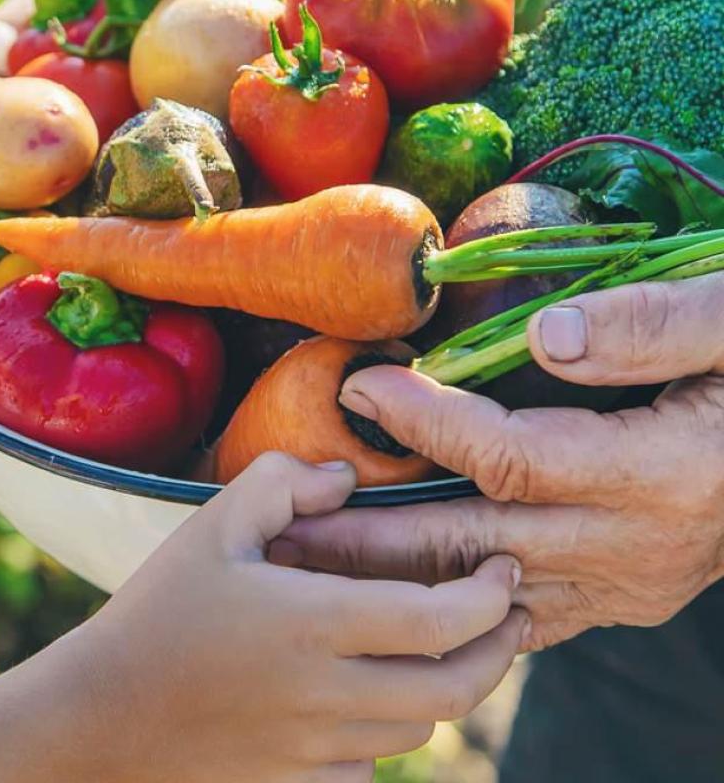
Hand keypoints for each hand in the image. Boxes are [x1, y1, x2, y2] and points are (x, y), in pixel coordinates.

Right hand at [0, 454, 524, 782]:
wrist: (100, 716)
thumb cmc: (157, 609)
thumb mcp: (214, 523)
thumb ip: (285, 483)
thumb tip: (344, 478)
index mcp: (313, 623)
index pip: (438, 621)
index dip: (488, 598)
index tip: (503, 569)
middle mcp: (328, 694)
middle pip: (453, 690)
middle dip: (499, 651)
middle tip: (511, 615)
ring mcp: (316, 748)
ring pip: (421, 728)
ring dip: (454, 687)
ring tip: (459, 646)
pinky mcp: (298, 780)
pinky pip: (376, 762)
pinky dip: (399, 727)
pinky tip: (385, 690)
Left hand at [273, 277, 723, 650]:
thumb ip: (648, 328)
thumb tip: (545, 334)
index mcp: (659, 471)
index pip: (510, 454)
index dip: (425, 422)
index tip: (358, 386)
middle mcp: (635, 543)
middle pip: (472, 544)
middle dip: (370, 536)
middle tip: (286, 526)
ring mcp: (625, 582)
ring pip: (482, 591)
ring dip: (394, 579)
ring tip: (313, 564)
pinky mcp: (619, 597)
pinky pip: (521, 617)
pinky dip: (451, 606)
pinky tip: (392, 594)